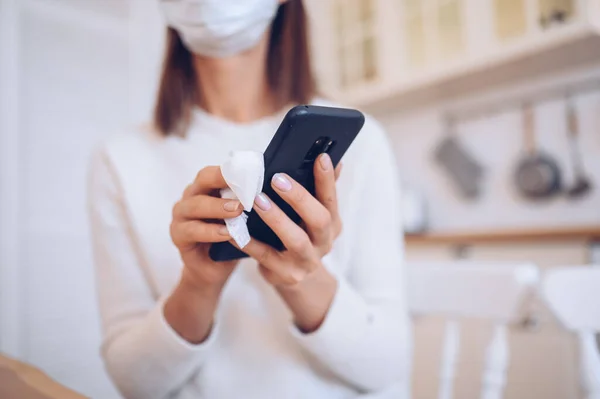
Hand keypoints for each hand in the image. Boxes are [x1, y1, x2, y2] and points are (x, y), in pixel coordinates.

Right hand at [170, 166, 242, 290]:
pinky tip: (227, 234)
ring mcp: (181, 215)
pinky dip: (211, 232)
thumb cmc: (231, 237)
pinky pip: (192, 230)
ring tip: (238, 211)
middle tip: (245, 188)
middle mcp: (191, 196)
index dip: (233, 169)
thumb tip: (276, 187)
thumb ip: (249, 202)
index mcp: (207, 187)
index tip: (253, 170)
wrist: (213, 268)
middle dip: (224, 181)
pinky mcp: (178, 235)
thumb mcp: (242, 218)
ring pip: (195, 205)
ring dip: (218, 207)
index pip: (218, 170)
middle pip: (203, 180)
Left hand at [241, 153, 341, 287]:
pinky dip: (249, 242)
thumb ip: (320, 190)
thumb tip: (334, 159)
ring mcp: (306, 261)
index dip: (327, 179)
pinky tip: (234, 228)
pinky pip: (265, 256)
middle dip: (299, 198)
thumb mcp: (313, 216)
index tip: (320, 157)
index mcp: (333, 224)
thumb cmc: (300, 234)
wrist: (293, 277)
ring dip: (276, 218)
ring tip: (257, 200)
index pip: (332, 199)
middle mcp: (324, 243)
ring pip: (295, 239)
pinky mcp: (285, 274)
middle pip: (319, 220)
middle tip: (277, 178)